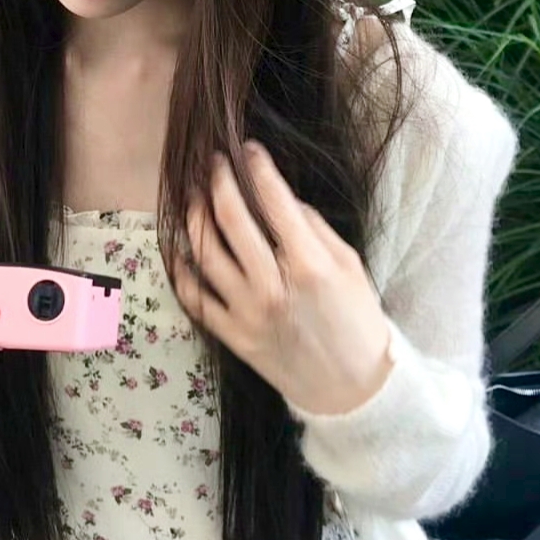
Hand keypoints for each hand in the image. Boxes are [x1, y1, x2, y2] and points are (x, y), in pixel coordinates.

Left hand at [173, 141, 392, 414]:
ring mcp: (247, 312)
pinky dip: (183, 270)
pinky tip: (182, 248)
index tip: (248, 148)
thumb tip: (279, 196)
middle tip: (212, 163)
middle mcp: (272, 285)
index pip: (273, 201)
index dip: (257, 167)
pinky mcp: (233, 336)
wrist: (352, 390)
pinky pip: (196, 298)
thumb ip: (312, 227)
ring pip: (205, 253)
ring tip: (193, 196)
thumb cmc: (357, 320)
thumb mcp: (349, 265)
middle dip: (218, 181)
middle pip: (231, 219)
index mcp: (308, 264)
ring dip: (194, 217)